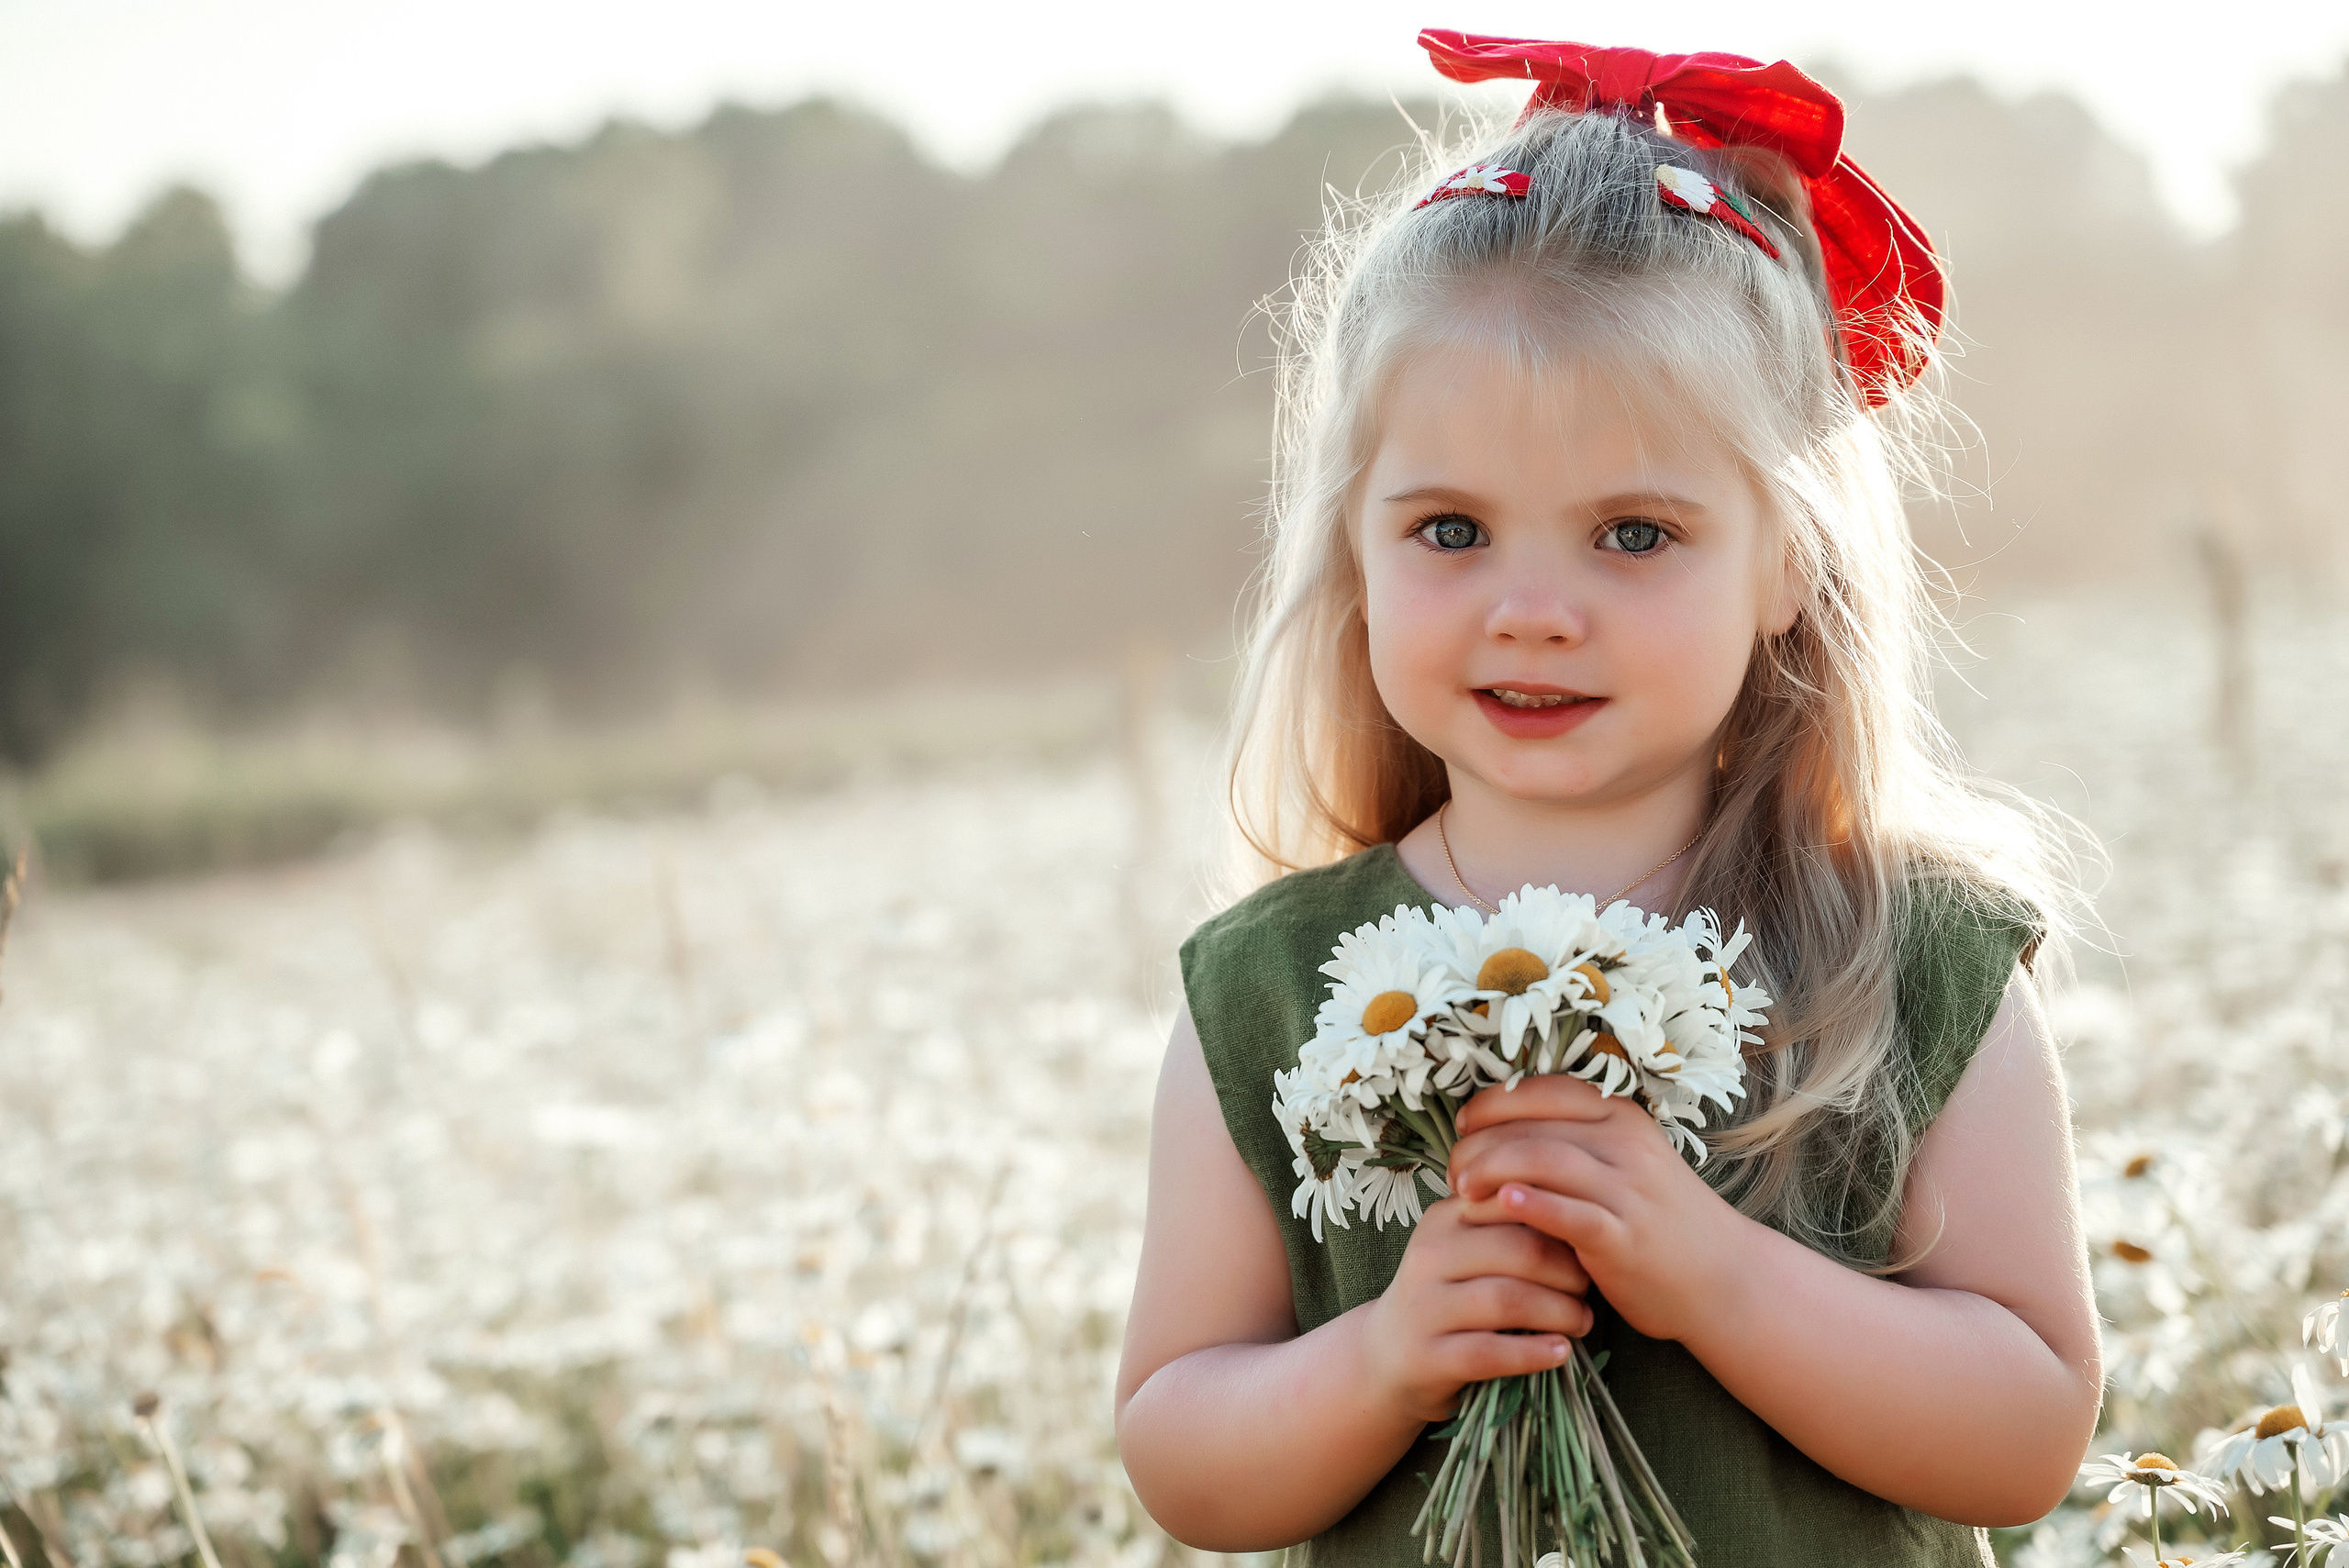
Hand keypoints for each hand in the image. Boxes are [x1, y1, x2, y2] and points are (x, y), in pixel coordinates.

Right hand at [1359, 1196, 1592, 1425]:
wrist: (1389, 1354)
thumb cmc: (1450, 1294)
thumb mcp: (1467, 1248)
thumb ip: (1509, 1226)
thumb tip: (1582, 1211)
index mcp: (1445, 1217)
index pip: (1515, 1202)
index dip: (1563, 1221)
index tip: (1588, 1242)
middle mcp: (1429, 1254)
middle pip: (1520, 1251)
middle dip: (1569, 1271)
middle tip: (1590, 1288)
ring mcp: (1424, 1306)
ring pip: (1509, 1300)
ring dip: (1560, 1313)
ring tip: (1582, 1322)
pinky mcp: (1428, 1355)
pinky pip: (1491, 1352)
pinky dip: (1534, 1353)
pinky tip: (1560, 1352)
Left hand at [1448, 1076, 1746, 1344]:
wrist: (1723, 1276)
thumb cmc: (1658, 1219)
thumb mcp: (1624, 1162)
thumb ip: (1574, 1141)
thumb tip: (1497, 1127)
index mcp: (1619, 1116)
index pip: (1541, 1090)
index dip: (1491, 1103)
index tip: (1462, 1126)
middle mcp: (1624, 1143)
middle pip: (1532, 1126)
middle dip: (1480, 1144)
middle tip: (1452, 1170)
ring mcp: (1628, 1189)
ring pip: (1545, 1160)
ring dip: (1492, 1170)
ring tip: (1461, 1189)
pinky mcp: (1625, 1236)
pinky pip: (1572, 1212)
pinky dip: (1534, 1204)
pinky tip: (1502, 1202)